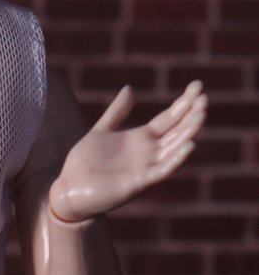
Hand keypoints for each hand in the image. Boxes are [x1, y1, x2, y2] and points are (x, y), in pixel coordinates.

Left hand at [49, 81, 206, 222]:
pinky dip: (176, 159)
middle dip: (191, 115)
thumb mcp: (101, 130)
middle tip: (205, 97)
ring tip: (201, 114)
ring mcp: (145, 168)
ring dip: (189, 132)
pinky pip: (162, 170)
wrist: (69, 189)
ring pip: (174, 148)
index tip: (198, 85)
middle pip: (177, 131)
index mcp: (141, 139)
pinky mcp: (138, 182)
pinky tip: (189, 145)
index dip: (184, 103)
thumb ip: (117, 112)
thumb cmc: (85, 164)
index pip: (169, 118)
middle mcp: (148, 153)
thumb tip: (130, 89)